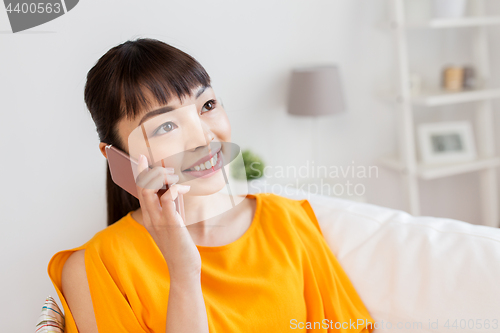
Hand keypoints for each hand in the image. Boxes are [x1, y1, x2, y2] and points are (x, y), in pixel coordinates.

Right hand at [135, 154, 201, 280]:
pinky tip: (184, 188)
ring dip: (160, 177)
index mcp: (148, 217)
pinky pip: (168, 198)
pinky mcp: (171, 223)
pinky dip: (175, 188)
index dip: (139, 174)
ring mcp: (158, 220)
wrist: (183, 268)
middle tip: (144, 157)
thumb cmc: (180, 245)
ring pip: (149, 190)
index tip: (141, 160)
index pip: (140, 191)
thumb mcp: (172, 223)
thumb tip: (173, 188)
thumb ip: (169, 207)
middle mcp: (150, 217)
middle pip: (140, 187)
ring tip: (173, 175)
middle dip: (142, 170)